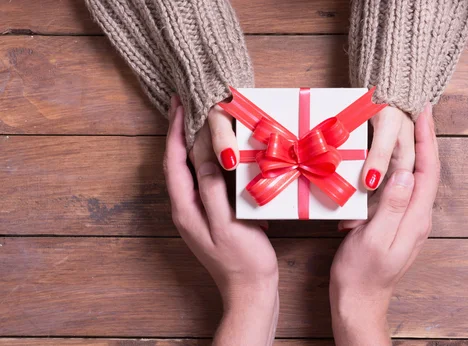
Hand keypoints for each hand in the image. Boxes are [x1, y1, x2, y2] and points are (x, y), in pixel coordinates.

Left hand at [164, 96, 278, 345]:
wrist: (250, 290)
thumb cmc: (241, 259)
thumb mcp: (226, 221)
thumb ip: (212, 186)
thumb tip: (204, 150)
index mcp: (185, 206)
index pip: (174, 159)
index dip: (175, 129)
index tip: (178, 102)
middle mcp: (186, 206)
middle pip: (178, 161)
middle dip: (182, 131)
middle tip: (193, 105)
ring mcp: (198, 211)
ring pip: (192, 169)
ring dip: (196, 143)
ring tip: (206, 121)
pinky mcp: (212, 214)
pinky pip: (206, 179)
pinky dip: (211, 160)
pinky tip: (224, 153)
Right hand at [329, 105, 439, 345]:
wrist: (359, 301)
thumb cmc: (362, 274)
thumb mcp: (374, 238)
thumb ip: (391, 207)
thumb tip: (405, 173)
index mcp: (416, 218)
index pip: (428, 170)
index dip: (427, 140)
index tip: (423, 113)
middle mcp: (418, 217)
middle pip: (428, 170)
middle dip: (425, 139)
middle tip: (418, 111)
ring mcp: (409, 221)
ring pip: (417, 178)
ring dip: (415, 150)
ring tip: (409, 127)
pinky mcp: (397, 223)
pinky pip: (405, 188)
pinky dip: (402, 167)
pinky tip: (392, 159)